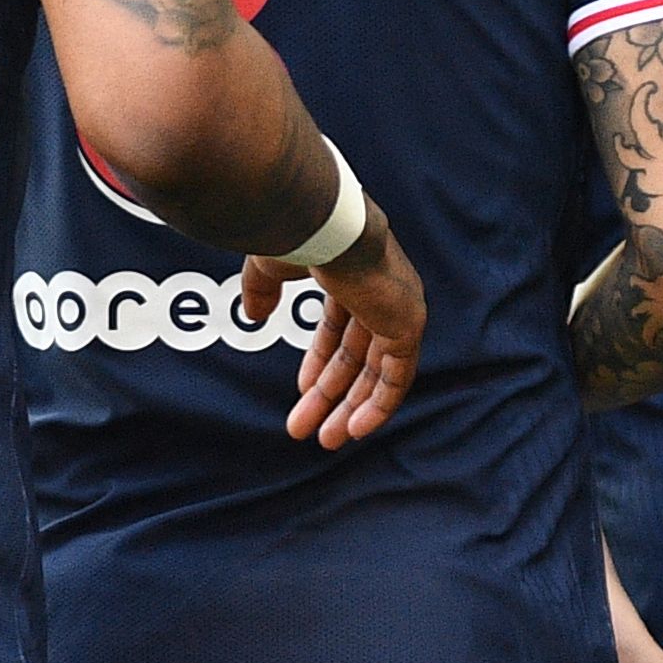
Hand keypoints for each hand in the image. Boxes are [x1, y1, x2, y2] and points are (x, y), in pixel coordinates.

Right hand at [243, 204, 425, 448]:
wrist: (320, 222)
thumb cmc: (295, 234)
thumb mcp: (270, 267)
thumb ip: (263, 290)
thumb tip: (256, 316)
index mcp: (353, 272)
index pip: (341, 326)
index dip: (321, 361)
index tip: (301, 391)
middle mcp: (382, 290)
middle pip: (358, 354)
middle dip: (331, 393)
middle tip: (309, 429)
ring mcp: (398, 307)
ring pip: (377, 370)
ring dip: (350, 407)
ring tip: (326, 440)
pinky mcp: (407, 323)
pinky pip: (398, 375)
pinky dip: (379, 403)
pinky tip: (356, 429)